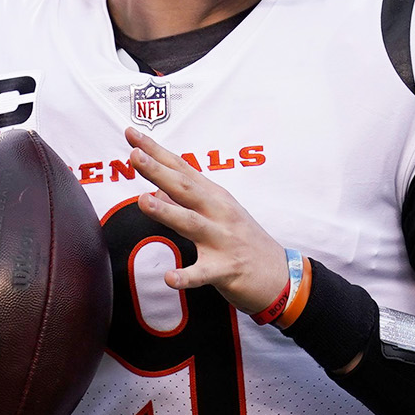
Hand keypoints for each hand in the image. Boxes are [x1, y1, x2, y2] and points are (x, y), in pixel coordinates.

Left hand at [125, 126, 287, 314]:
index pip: (180, 168)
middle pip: (185, 188)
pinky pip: (203, 273)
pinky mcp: (226, 269)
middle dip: (159, 172)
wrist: (282, 275)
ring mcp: (223, 240)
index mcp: (214, 197)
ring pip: (192, 224)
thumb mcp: (218, 215)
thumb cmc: (244, 243)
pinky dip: (186, 276)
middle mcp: (218, 213)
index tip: (132, 135)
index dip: (156, 152)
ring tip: (143, 201)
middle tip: (134, 156)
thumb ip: (186, 203)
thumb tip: (156, 192)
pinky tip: (170, 278)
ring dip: (168, 212)